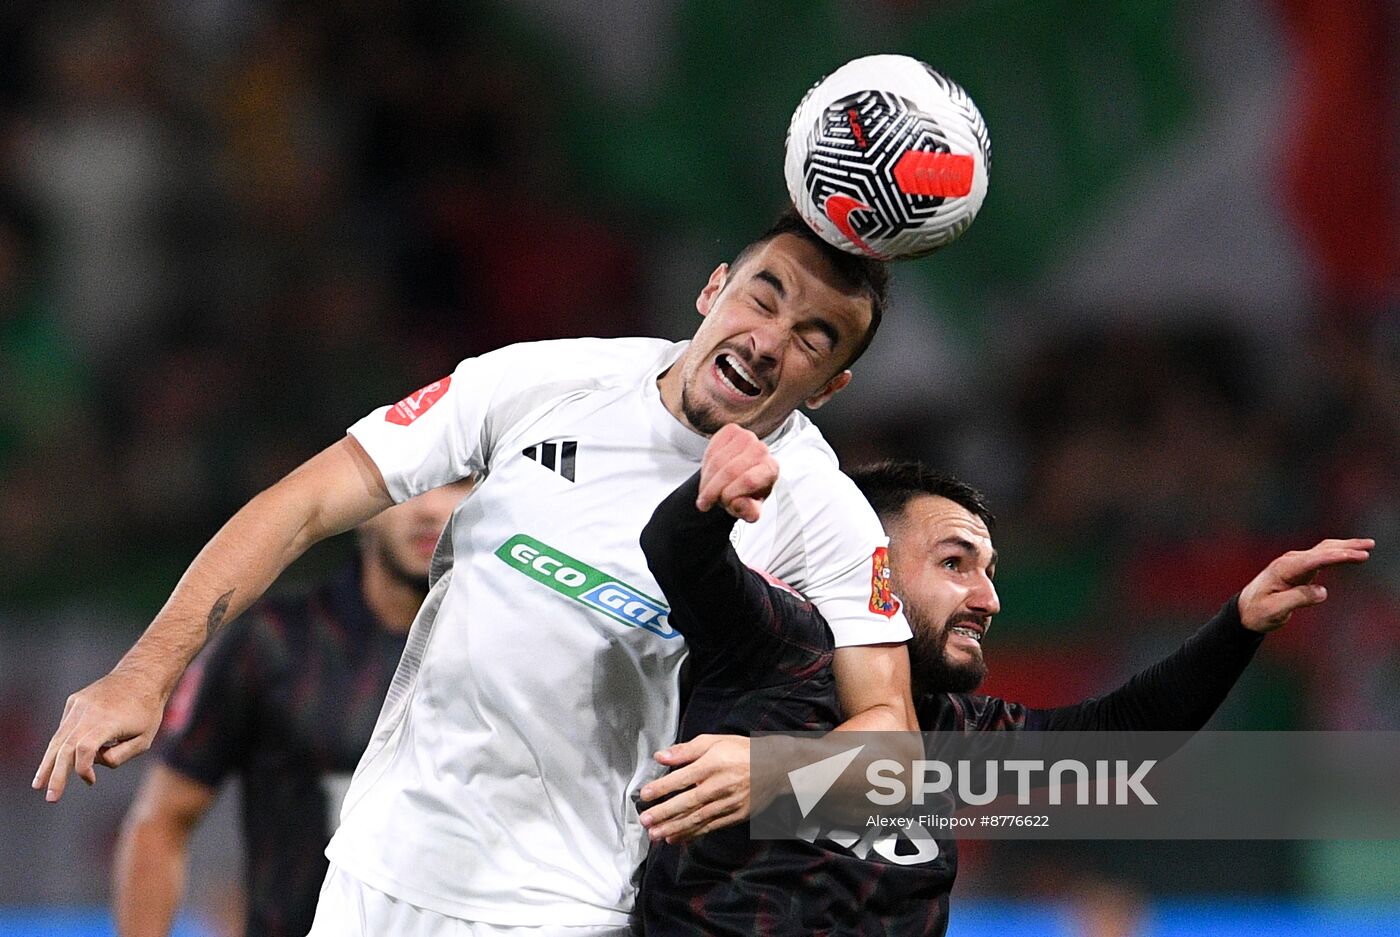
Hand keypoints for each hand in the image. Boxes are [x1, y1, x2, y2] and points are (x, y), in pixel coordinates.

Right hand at [33, 667, 165, 801]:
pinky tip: (57, 760)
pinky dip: (60, 745)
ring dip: (48, 763)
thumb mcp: (144, 740)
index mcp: (108, 721)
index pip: (85, 748)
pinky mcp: (74, 701)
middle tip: (51, 798)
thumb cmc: (147, 711)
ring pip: (58, 738)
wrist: (142, 676)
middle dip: (56, 775)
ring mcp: (79, 704)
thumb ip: (118, 757)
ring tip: (39, 784)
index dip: (83, 768)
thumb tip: (92, 765)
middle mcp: (89, 712)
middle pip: (65, 747)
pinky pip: (65, 727)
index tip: (91, 780)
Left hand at [638, 734, 750, 843]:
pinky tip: (676, 838)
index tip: (644, 795)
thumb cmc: (742, 751)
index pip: (682, 778)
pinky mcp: (735, 816)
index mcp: (714, 764)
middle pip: (688, 802)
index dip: (662, 788)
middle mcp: (720, 785)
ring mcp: (729, 803)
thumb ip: (686, 750)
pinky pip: (710, 827)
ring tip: (655, 835)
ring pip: (697, 818)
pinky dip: (692, 834)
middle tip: (645, 820)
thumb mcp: (714, 741)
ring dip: (674, 828)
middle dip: (664, 813)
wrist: (777, 768)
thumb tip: (661, 756)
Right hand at [696, 424, 778, 522]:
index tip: (719, 504)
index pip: (749, 481)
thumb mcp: (749, 509)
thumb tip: (739, 504)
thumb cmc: (746, 492)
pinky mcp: (731, 430)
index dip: (730, 494)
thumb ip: (748, 511)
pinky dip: (705, 466)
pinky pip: (711, 450)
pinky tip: (707, 476)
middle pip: (731, 471)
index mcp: (771, 469)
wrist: (738, 476)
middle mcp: (761, 450)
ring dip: (707, 480)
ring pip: (718, 461)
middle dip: (713, 490)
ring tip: (705, 492)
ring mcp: (746, 437)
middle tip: (704, 503)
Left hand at [1237, 538, 1373, 632]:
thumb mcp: (1275, 610)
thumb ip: (1298, 599)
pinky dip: (1338, 551)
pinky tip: (1351, 550)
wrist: (1245, 610)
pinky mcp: (1300, 568)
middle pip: (1323, 551)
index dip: (1337, 557)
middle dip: (1347, 548)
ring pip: (1324, 550)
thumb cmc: (1258, 611)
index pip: (1315, 560)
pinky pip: (1322, 556)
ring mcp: (1296, 563)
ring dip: (1346, 546)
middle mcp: (1291, 562)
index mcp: (1284, 569)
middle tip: (1369, 547)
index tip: (1357, 555)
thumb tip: (1323, 591)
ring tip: (1368, 545)